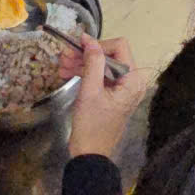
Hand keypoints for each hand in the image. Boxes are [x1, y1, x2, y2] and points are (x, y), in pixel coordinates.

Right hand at [64, 37, 146, 158]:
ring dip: (82, 63)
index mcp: (133, 79)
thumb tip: (90, 39)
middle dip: (86, 54)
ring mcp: (124, 88)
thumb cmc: (92, 125)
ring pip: (102, 65)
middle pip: (109, 55)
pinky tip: (67, 72)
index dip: (98, 44)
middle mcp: (133, 81)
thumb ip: (92, 62)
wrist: (90, 154)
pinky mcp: (114, 94)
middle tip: (64, 55)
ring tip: (61, 64)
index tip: (77, 45)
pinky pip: (100, 77)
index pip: (119, 47)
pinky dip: (85, 73)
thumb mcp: (90, 91)